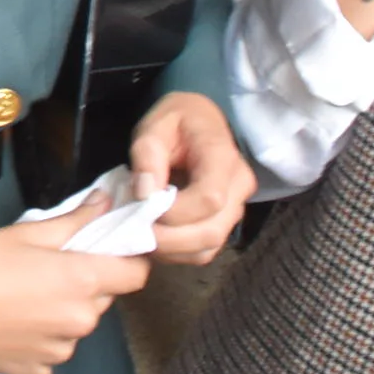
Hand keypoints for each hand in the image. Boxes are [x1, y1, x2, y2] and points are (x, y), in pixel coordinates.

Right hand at [0, 191, 152, 373]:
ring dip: (62, 313)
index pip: (136, 274)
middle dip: (84, 283)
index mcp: (82, 281)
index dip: (128, 259)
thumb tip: (105, 202)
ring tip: (21, 298)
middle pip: (102, 299)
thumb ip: (75, 220)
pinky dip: (39, 340)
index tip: (108, 252)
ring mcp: (60, 351)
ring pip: (76, 326)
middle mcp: (80, 321)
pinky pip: (52, 352)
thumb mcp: (26, 232)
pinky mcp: (38, 371)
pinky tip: (10, 324)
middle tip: (46, 269)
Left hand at [128, 91, 255, 263]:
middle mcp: (239, 187)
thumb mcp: (154, 126)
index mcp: (223, 157)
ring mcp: (236, 208)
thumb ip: (147, 156)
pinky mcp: (226, 222)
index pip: (209, 199)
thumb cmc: (175, 122)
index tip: (141, 207)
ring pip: (209, 246)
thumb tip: (144, 195)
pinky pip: (205, 250)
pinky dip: (179, 252)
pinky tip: (157, 238)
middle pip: (211, 231)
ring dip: (172, 249)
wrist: (199, 121)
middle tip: (134, 229)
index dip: (174, 212)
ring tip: (142, 234)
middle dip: (169, 239)